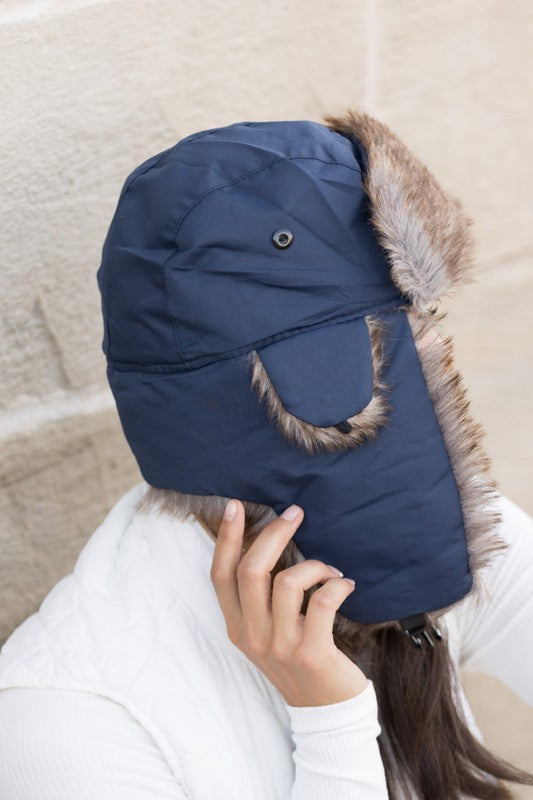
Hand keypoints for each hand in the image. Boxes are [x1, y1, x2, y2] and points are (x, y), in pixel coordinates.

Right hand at [209, 499, 368, 706]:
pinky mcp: (312, 652)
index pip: (220, 575)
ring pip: (288, 582)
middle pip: (252, 570)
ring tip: (331, 571)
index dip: (225, 538)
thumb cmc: (297, 659)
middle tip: (296, 513)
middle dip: (274, 533)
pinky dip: (337, 585)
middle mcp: (253, 636)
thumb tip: (267, 541)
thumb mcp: (266, 632)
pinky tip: (345, 585)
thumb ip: (259, 598)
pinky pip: (322, 601)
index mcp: (237, 627)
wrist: (324, 712)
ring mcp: (281, 646)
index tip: (235, 507)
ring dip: (315, 565)